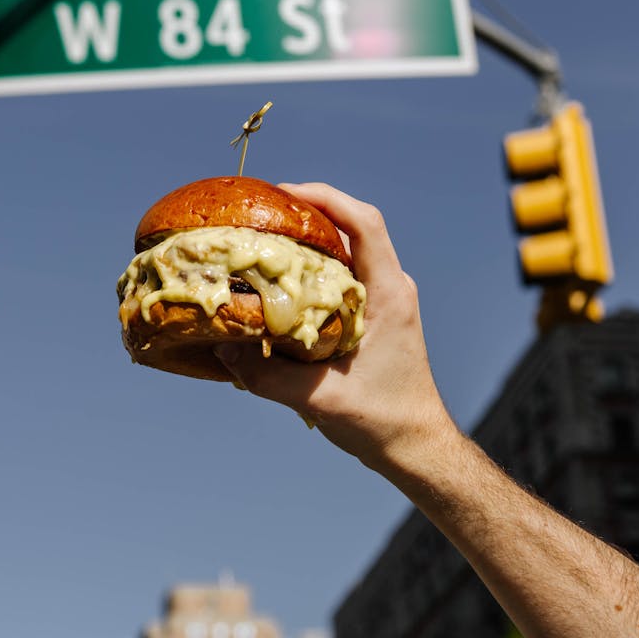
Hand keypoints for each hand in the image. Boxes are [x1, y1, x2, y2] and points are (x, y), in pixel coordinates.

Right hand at [213, 182, 458, 473]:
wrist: (414, 445)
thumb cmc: (382, 420)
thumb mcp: (322, 400)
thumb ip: (270, 377)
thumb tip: (223, 348)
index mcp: (388, 294)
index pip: (365, 224)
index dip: (326, 198)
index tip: (284, 192)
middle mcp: (389, 288)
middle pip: (351, 227)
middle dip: (306, 212)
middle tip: (260, 213)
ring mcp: (383, 300)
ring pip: (345, 250)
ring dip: (307, 239)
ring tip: (263, 239)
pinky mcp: (372, 315)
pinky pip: (340, 275)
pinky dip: (310, 267)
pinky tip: (277, 282)